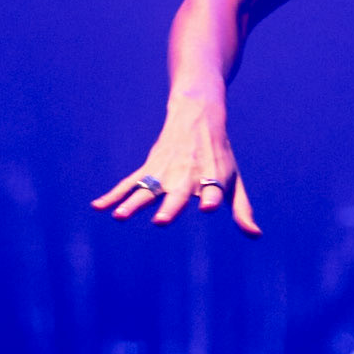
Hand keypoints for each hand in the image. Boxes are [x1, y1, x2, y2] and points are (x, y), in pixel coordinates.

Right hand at [91, 94, 261, 234]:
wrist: (198, 117)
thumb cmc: (219, 156)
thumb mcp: (234, 180)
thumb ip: (242, 209)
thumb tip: (255, 236)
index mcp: (212, 178)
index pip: (213, 191)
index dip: (211, 199)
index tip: (208, 208)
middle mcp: (188, 175)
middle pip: (177, 193)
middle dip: (169, 207)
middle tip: (160, 221)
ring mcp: (165, 172)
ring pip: (147, 189)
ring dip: (132, 202)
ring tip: (119, 216)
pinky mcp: (149, 168)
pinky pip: (129, 183)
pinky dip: (113, 194)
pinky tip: (98, 207)